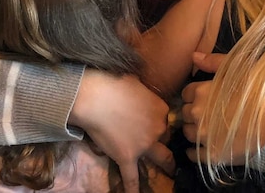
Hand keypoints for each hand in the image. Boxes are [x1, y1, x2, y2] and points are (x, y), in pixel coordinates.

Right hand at [70, 69, 174, 192]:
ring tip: (170, 172)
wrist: (94, 97)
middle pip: (166, 137)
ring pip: (161, 157)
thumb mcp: (135, 81)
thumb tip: (137, 91)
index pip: (164, 118)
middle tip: (164, 145)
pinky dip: (133, 188)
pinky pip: (132, 177)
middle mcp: (158, 128)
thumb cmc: (112, 83)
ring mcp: (144, 145)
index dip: (156, 119)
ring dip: (167, 165)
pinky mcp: (127, 157)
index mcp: (161, 109)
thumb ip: (142, 91)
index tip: (149, 120)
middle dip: (164, 140)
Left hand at [181, 52, 264, 164]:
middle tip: (211, 114)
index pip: (186, 93)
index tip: (207, 99)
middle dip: (195, 113)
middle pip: (186, 113)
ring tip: (211, 129)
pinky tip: (206, 146)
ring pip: (188, 132)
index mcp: (202, 92)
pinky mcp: (213, 154)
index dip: (196, 96)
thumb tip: (193, 56)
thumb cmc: (261, 93)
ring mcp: (204, 136)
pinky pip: (193, 154)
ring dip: (195, 130)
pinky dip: (196, 151)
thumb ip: (214, 62)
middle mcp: (198, 113)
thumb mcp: (240, 69)